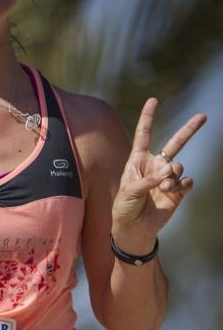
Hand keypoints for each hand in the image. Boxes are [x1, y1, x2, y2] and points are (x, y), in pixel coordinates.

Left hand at [111, 98, 206, 250]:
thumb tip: (170, 171)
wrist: (134, 229)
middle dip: (189, 130)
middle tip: (203, 116)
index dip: (148, 117)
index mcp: (138, 160)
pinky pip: (186, 182)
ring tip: (164, 185)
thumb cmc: (124, 207)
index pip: (144, 134)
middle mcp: (155, 165)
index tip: (154, 100)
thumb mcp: (129, 191)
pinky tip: (174, 189)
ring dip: (173, 174)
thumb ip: (147, 179)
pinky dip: (182, 184)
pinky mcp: (177, 191)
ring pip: (179, 166)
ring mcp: (167, 178)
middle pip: (175, 143)